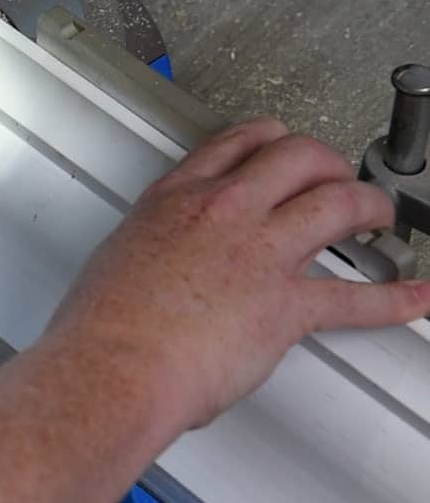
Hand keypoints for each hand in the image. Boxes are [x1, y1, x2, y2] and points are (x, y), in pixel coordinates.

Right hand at [42, 117, 429, 430]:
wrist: (115, 364)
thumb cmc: (103, 325)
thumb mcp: (117, 254)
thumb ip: (153, 244)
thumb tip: (164, 258)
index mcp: (176, 198)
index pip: (236, 142)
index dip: (270, 139)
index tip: (281, 146)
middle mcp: (224, 210)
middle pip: (297, 155)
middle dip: (327, 162)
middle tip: (335, 178)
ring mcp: (260, 252)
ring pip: (337, 202)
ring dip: (369, 204)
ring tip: (378, 214)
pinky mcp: (286, 305)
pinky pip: (356, 298)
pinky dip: (397, 298)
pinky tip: (415, 295)